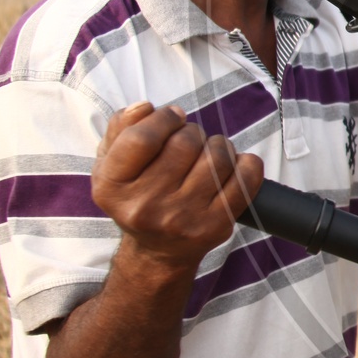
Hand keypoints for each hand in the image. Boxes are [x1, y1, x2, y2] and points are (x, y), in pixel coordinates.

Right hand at [91, 102, 264, 267]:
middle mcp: (145, 206)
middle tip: (190, 141)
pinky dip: (246, 163)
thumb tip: (145, 107)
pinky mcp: (215, 226)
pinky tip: (232, 166)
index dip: (164, 118)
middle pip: (184, 142)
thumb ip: (121, 128)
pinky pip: (245, 178)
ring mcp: (182, 219)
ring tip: (208, 154)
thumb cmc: (137, 194)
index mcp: (113, 187)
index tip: (173, 116)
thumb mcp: (112, 163)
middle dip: (192, 131)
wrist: (158, 250)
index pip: (141, 138)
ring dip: (218, 145)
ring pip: (217, 157)